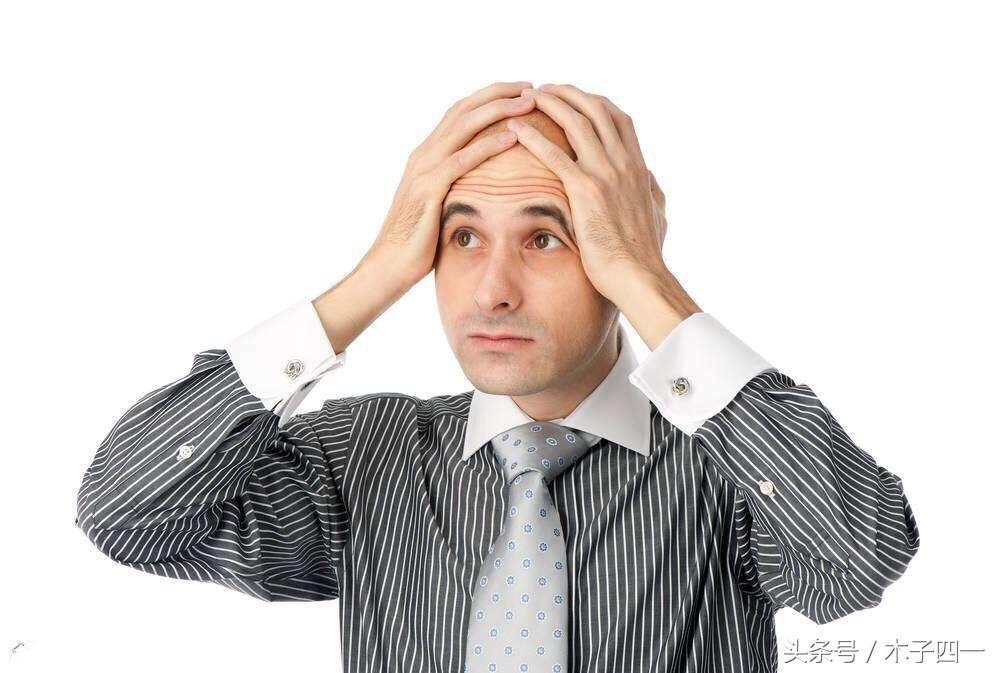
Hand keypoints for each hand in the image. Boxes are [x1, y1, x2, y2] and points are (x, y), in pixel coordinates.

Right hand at [367, 81, 536, 288]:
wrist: (387, 267)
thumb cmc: (416, 244)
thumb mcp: (438, 207)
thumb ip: (454, 189)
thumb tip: (479, 186)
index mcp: (426, 156)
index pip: (460, 114)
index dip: (490, 98)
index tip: (520, 91)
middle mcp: (423, 155)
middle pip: (464, 109)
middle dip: (498, 93)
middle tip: (531, 86)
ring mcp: (423, 170)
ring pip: (464, 126)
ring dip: (498, 110)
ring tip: (528, 102)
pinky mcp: (428, 190)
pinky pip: (462, 160)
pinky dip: (487, 144)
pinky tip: (511, 137)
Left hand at [506, 84, 670, 307]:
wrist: (639, 276)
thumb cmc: (645, 253)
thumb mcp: (658, 215)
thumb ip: (653, 193)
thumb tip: (650, 181)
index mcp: (638, 167)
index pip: (618, 119)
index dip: (595, 103)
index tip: (575, 98)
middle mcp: (623, 163)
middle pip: (595, 109)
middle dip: (568, 93)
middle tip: (544, 89)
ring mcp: (605, 174)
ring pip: (576, 122)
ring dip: (550, 104)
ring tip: (527, 97)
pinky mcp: (585, 191)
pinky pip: (555, 155)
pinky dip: (533, 137)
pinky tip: (515, 129)